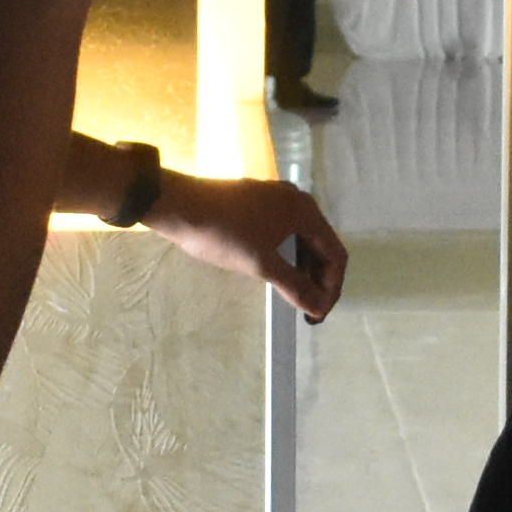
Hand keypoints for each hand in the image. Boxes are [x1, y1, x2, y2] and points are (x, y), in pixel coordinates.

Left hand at [144, 170, 348, 320]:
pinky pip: (284, 230)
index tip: (318, 313)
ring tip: (291, 295)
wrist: (176, 203)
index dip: (331, 287)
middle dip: (317, 279)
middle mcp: (296, 200)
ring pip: (301, 237)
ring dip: (301, 267)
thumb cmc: (222, 233)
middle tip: (306, 308)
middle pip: (320, 244)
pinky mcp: (257, 201)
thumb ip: (295, 286)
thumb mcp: (260, 264)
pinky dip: (286, 253)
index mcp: (305, 211)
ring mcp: (276, 198)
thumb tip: (319, 307)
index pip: (335, 254)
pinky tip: (274, 271)